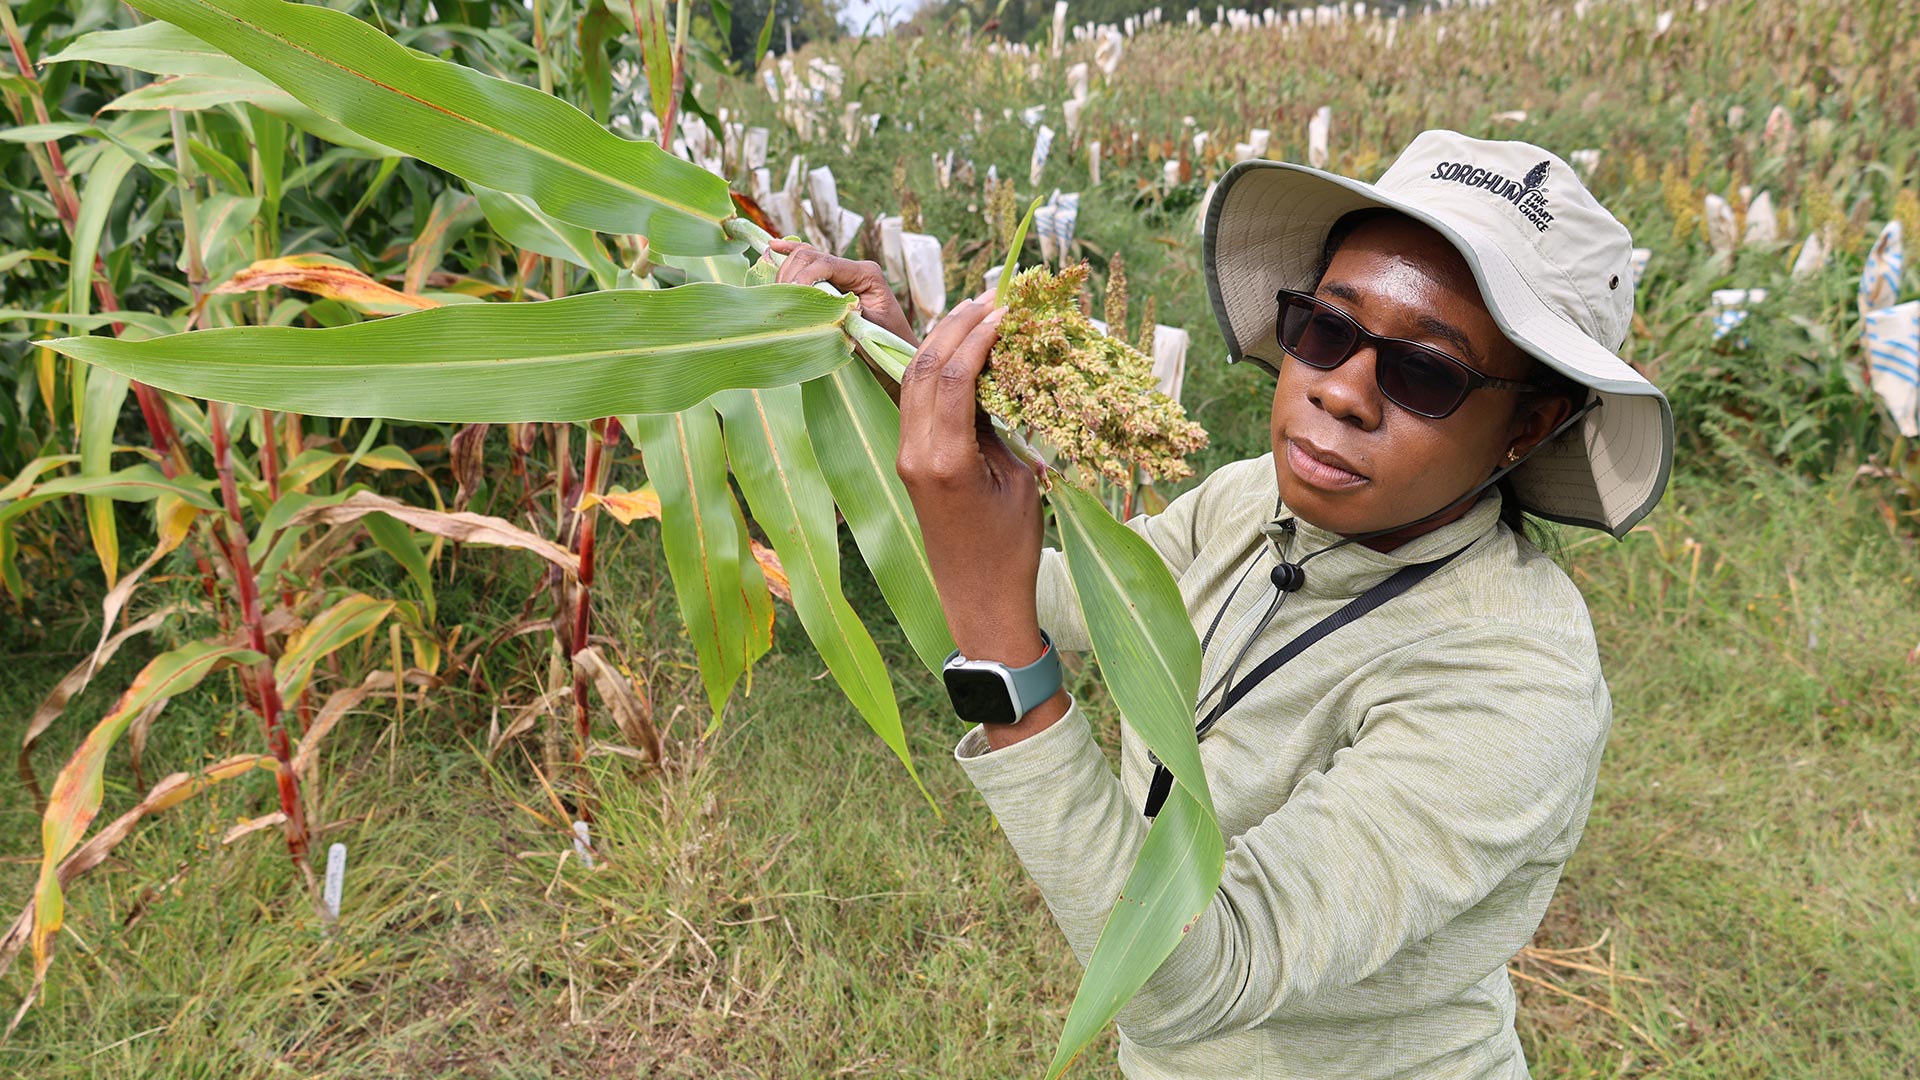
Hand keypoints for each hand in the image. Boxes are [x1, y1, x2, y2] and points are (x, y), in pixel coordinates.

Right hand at [770, 240, 916, 398]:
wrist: (895, 352)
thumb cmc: (887, 343)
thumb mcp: (867, 331)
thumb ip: (844, 315)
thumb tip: (817, 308)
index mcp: (866, 274)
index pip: (826, 264)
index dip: (803, 277)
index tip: (789, 296)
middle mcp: (853, 268)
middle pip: (811, 256)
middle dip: (790, 273)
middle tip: (778, 297)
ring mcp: (842, 273)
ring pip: (805, 257)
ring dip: (785, 270)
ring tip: (773, 289)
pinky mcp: (833, 281)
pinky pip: (808, 263)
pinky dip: (790, 256)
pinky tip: (772, 248)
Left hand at [897, 297, 1069, 743]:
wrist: (977, 599)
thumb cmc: (1010, 547)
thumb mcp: (1018, 480)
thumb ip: (999, 425)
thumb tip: (993, 375)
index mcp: (945, 460)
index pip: (953, 378)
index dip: (977, 336)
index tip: (1004, 309)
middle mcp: (914, 453)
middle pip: (923, 369)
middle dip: (954, 326)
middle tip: (989, 299)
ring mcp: (904, 457)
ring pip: (912, 380)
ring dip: (941, 341)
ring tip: (973, 314)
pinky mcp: (906, 462)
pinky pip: (915, 401)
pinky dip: (935, 369)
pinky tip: (959, 352)